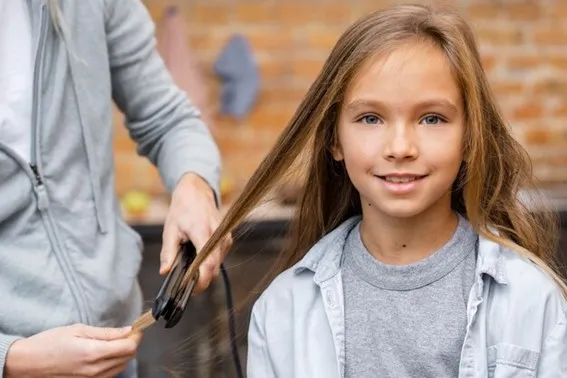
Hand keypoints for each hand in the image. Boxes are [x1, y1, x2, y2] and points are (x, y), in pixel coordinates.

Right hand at [5, 324, 141, 377]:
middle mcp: (95, 370)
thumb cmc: (48, 344)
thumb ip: (105, 332)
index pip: (129, 347)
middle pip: (128, 357)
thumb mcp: (78, 329)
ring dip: (124, 353)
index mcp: (93, 353)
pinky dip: (114, 362)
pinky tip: (106, 353)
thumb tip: (126, 330)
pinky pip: (110, 374)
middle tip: (126, 332)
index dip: (136, 336)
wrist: (27, 364)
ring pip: (121, 366)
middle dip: (132, 343)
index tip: (136, 327)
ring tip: (115, 341)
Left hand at [160, 172, 232, 293]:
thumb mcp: (170, 230)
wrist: (197, 192)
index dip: (201, 281)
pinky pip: (220, 257)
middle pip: (215, 268)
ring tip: (190, 264)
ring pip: (218, 264)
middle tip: (186, 281)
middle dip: (202, 279)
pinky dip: (210, 261)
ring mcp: (225, 237)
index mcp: (202, 232)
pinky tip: (198, 255)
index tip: (190, 289)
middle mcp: (218, 236)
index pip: (208, 264)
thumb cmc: (182, 209)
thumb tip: (165, 271)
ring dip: (206, 269)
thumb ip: (168, 253)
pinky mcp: (227, 239)